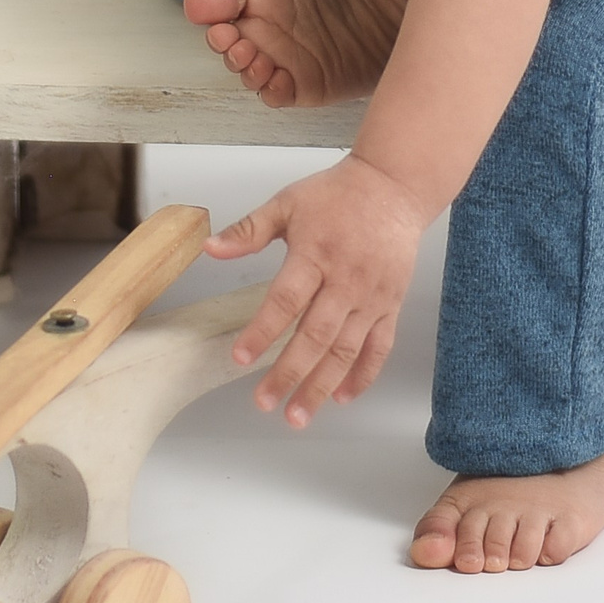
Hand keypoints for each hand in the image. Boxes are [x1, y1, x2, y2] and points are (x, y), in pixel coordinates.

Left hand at [202, 154, 428, 426]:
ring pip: (345, 350)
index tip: (241, 358)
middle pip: (315, 335)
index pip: (285, 300)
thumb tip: (210, 249)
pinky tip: (343, 397)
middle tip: (265, 402)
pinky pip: (378, 347)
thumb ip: (248, 230)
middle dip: (289, 373)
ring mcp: (371, 296)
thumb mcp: (287, 203)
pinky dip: (363, 375)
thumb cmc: (338, 195)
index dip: (262, 332)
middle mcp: (345, 280)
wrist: (394, 187)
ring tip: (299, 415)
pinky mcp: (390, 304)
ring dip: (322, 386)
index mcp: (316, 253)